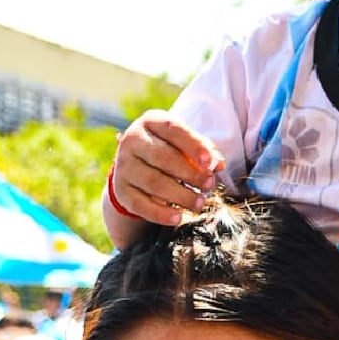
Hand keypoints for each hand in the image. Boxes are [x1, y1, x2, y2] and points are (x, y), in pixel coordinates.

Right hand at [111, 113, 221, 228]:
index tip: (210, 162)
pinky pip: (140, 204)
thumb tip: (217, 165)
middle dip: (189, 173)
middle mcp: (132, 141)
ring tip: (199, 203)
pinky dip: (160, 213)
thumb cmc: (169, 148)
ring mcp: (123, 166)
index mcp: (151, 122)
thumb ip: (203, 150)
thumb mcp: (184, 142)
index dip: (193, 145)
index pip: (173, 130)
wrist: (136, 164)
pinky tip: (178, 217)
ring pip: (153, 182)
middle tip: (209, 185)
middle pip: (162, 157)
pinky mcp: (121, 190)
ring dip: (180, 195)